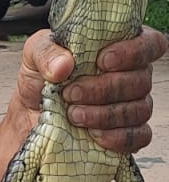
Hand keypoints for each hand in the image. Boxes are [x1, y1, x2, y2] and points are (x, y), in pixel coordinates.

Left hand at [15, 25, 166, 152]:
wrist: (31, 115)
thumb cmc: (41, 78)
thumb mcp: (34, 55)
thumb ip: (46, 53)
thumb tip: (64, 65)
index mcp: (119, 47)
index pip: (151, 44)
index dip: (134, 52)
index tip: (102, 61)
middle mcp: (133, 74)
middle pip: (141, 81)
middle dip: (104, 89)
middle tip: (71, 93)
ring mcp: (134, 105)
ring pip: (139, 109)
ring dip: (104, 114)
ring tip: (73, 115)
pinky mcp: (128, 134)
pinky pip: (139, 137)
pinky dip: (117, 137)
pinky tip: (93, 134)